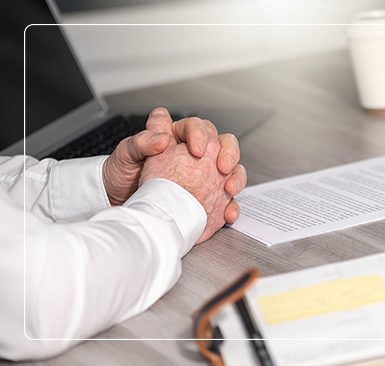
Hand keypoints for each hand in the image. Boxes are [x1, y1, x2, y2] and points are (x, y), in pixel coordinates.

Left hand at [102, 107, 245, 222]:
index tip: (196, 150)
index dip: (200, 135)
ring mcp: (205, 176)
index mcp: (176, 137)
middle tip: (222, 166)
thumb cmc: (122, 175)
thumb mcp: (125, 156)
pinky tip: (227, 213)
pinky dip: (231, 206)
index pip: (196, 127)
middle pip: (223, 144)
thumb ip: (141, 142)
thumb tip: (162, 138)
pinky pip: (227, 200)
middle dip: (229, 153)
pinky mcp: (209, 197)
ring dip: (236, 178)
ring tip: (229, 189)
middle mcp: (196, 154)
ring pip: (232, 170)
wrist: (123, 205)